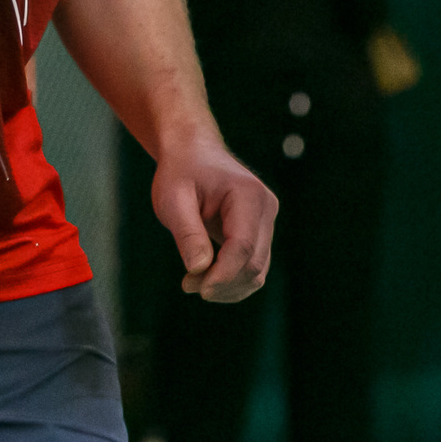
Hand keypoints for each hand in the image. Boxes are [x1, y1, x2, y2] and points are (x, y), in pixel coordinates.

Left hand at [149, 126, 276, 301]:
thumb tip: (199, 269)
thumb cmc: (181, 173)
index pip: (243, 246)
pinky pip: (253, 266)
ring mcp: (267, 221)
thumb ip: (187, 233)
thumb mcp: (173, 199)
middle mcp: (266, 208)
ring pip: (257, 271)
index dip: (221, 274)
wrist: (193, 153)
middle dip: (222, 283)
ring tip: (192, 281)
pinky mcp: (261, 232)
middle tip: (186, 284)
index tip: (192, 288)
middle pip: (254, 263)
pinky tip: (206, 278)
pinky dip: (231, 280)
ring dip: (227, 286)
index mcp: (248, 195)